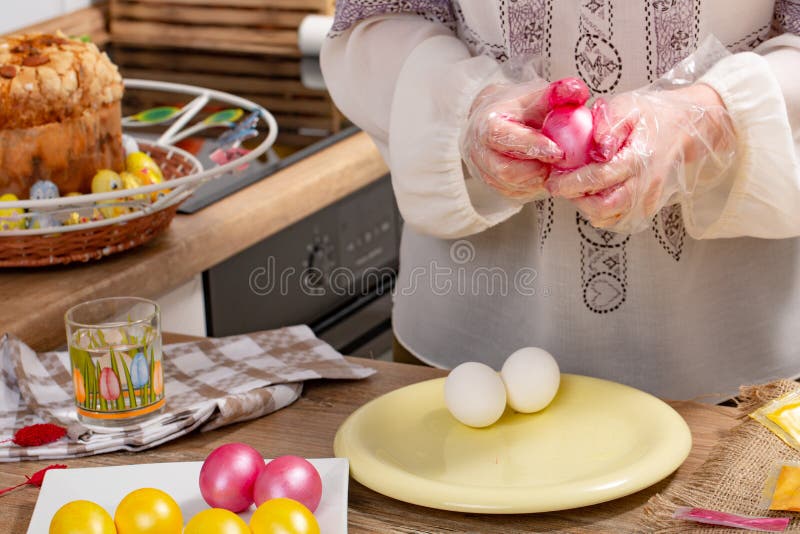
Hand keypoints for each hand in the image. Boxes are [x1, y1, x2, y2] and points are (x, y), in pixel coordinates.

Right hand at [461, 78, 589, 199]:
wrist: (496, 123)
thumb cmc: (516, 110)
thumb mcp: (536, 95)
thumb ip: (557, 93)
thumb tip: (577, 90)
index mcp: (486, 124)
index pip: (502, 138)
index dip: (530, 145)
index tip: (557, 150)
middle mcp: (479, 152)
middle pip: (505, 170)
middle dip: (537, 168)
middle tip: (561, 162)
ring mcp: (485, 173)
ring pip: (512, 185)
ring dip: (538, 180)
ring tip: (556, 167)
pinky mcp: (495, 188)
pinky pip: (517, 194)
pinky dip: (536, 187)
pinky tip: (549, 175)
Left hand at [546, 84, 736, 231]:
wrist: (686, 127)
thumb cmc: (652, 115)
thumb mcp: (629, 106)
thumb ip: (609, 122)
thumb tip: (597, 144)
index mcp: (639, 158)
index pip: (600, 178)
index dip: (572, 183)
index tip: (553, 181)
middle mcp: (645, 184)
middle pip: (605, 207)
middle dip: (578, 201)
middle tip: (562, 187)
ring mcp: (648, 198)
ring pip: (612, 217)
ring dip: (588, 208)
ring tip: (577, 190)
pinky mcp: (647, 206)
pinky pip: (621, 219)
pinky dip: (602, 213)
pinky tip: (592, 197)